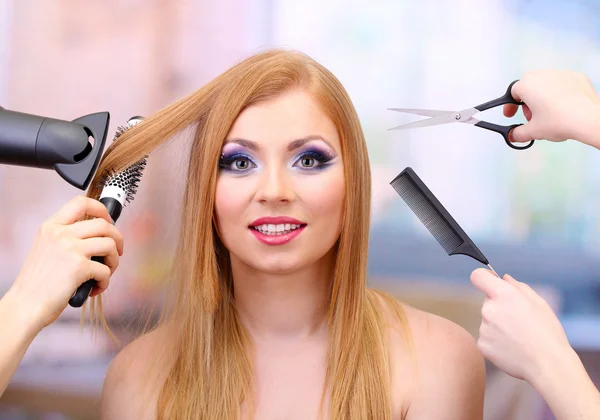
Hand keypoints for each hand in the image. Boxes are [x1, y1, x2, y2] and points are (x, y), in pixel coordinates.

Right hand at [8, 195, 123, 329]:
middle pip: (104, 224)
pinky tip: (95, 288)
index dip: (101, 209)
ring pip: (110, 244)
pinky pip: (106, 270)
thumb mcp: (46, 248)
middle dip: (117, 239)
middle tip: (116, 253)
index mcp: (51, 226)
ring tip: (105, 273)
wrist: (25, 305)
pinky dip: (105, 282)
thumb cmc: (38, 283)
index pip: (81, 203)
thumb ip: (66, 237)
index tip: (109, 221)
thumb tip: (98, 235)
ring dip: (114, 261)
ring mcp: (70, 248)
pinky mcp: (79, 266)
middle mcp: (60, 233)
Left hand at [470, 268, 572, 383]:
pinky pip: (486, 338)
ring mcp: (484, 328)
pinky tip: (512, 348)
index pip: (478, 276)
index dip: (484, 278)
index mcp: (504, 295)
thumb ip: (519, 287)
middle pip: (487, 302)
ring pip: (487, 321)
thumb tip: (503, 278)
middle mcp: (489, 309)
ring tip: (519, 338)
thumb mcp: (539, 304)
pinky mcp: (482, 345)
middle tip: (519, 322)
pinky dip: (496, 342)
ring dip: (498, 326)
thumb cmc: (547, 332)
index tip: (490, 282)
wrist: (548, 365)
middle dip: (500, 307)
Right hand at [505, 70, 599, 147]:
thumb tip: (512, 136)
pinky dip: (559, 93)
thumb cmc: (559, 122)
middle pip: (528, 85)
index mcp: (527, 85)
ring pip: (545, 83)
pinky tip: (564, 106)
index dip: (510, 106)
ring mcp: (561, 73)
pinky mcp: (576, 76)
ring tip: (548, 113)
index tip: (510, 115)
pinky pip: (562, 83)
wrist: (588, 119)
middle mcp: (542, 75)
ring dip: (542, 96)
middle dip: (526, 100)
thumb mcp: (533, 131)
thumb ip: (518, 133)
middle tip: (531, 116)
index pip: (512, 93)